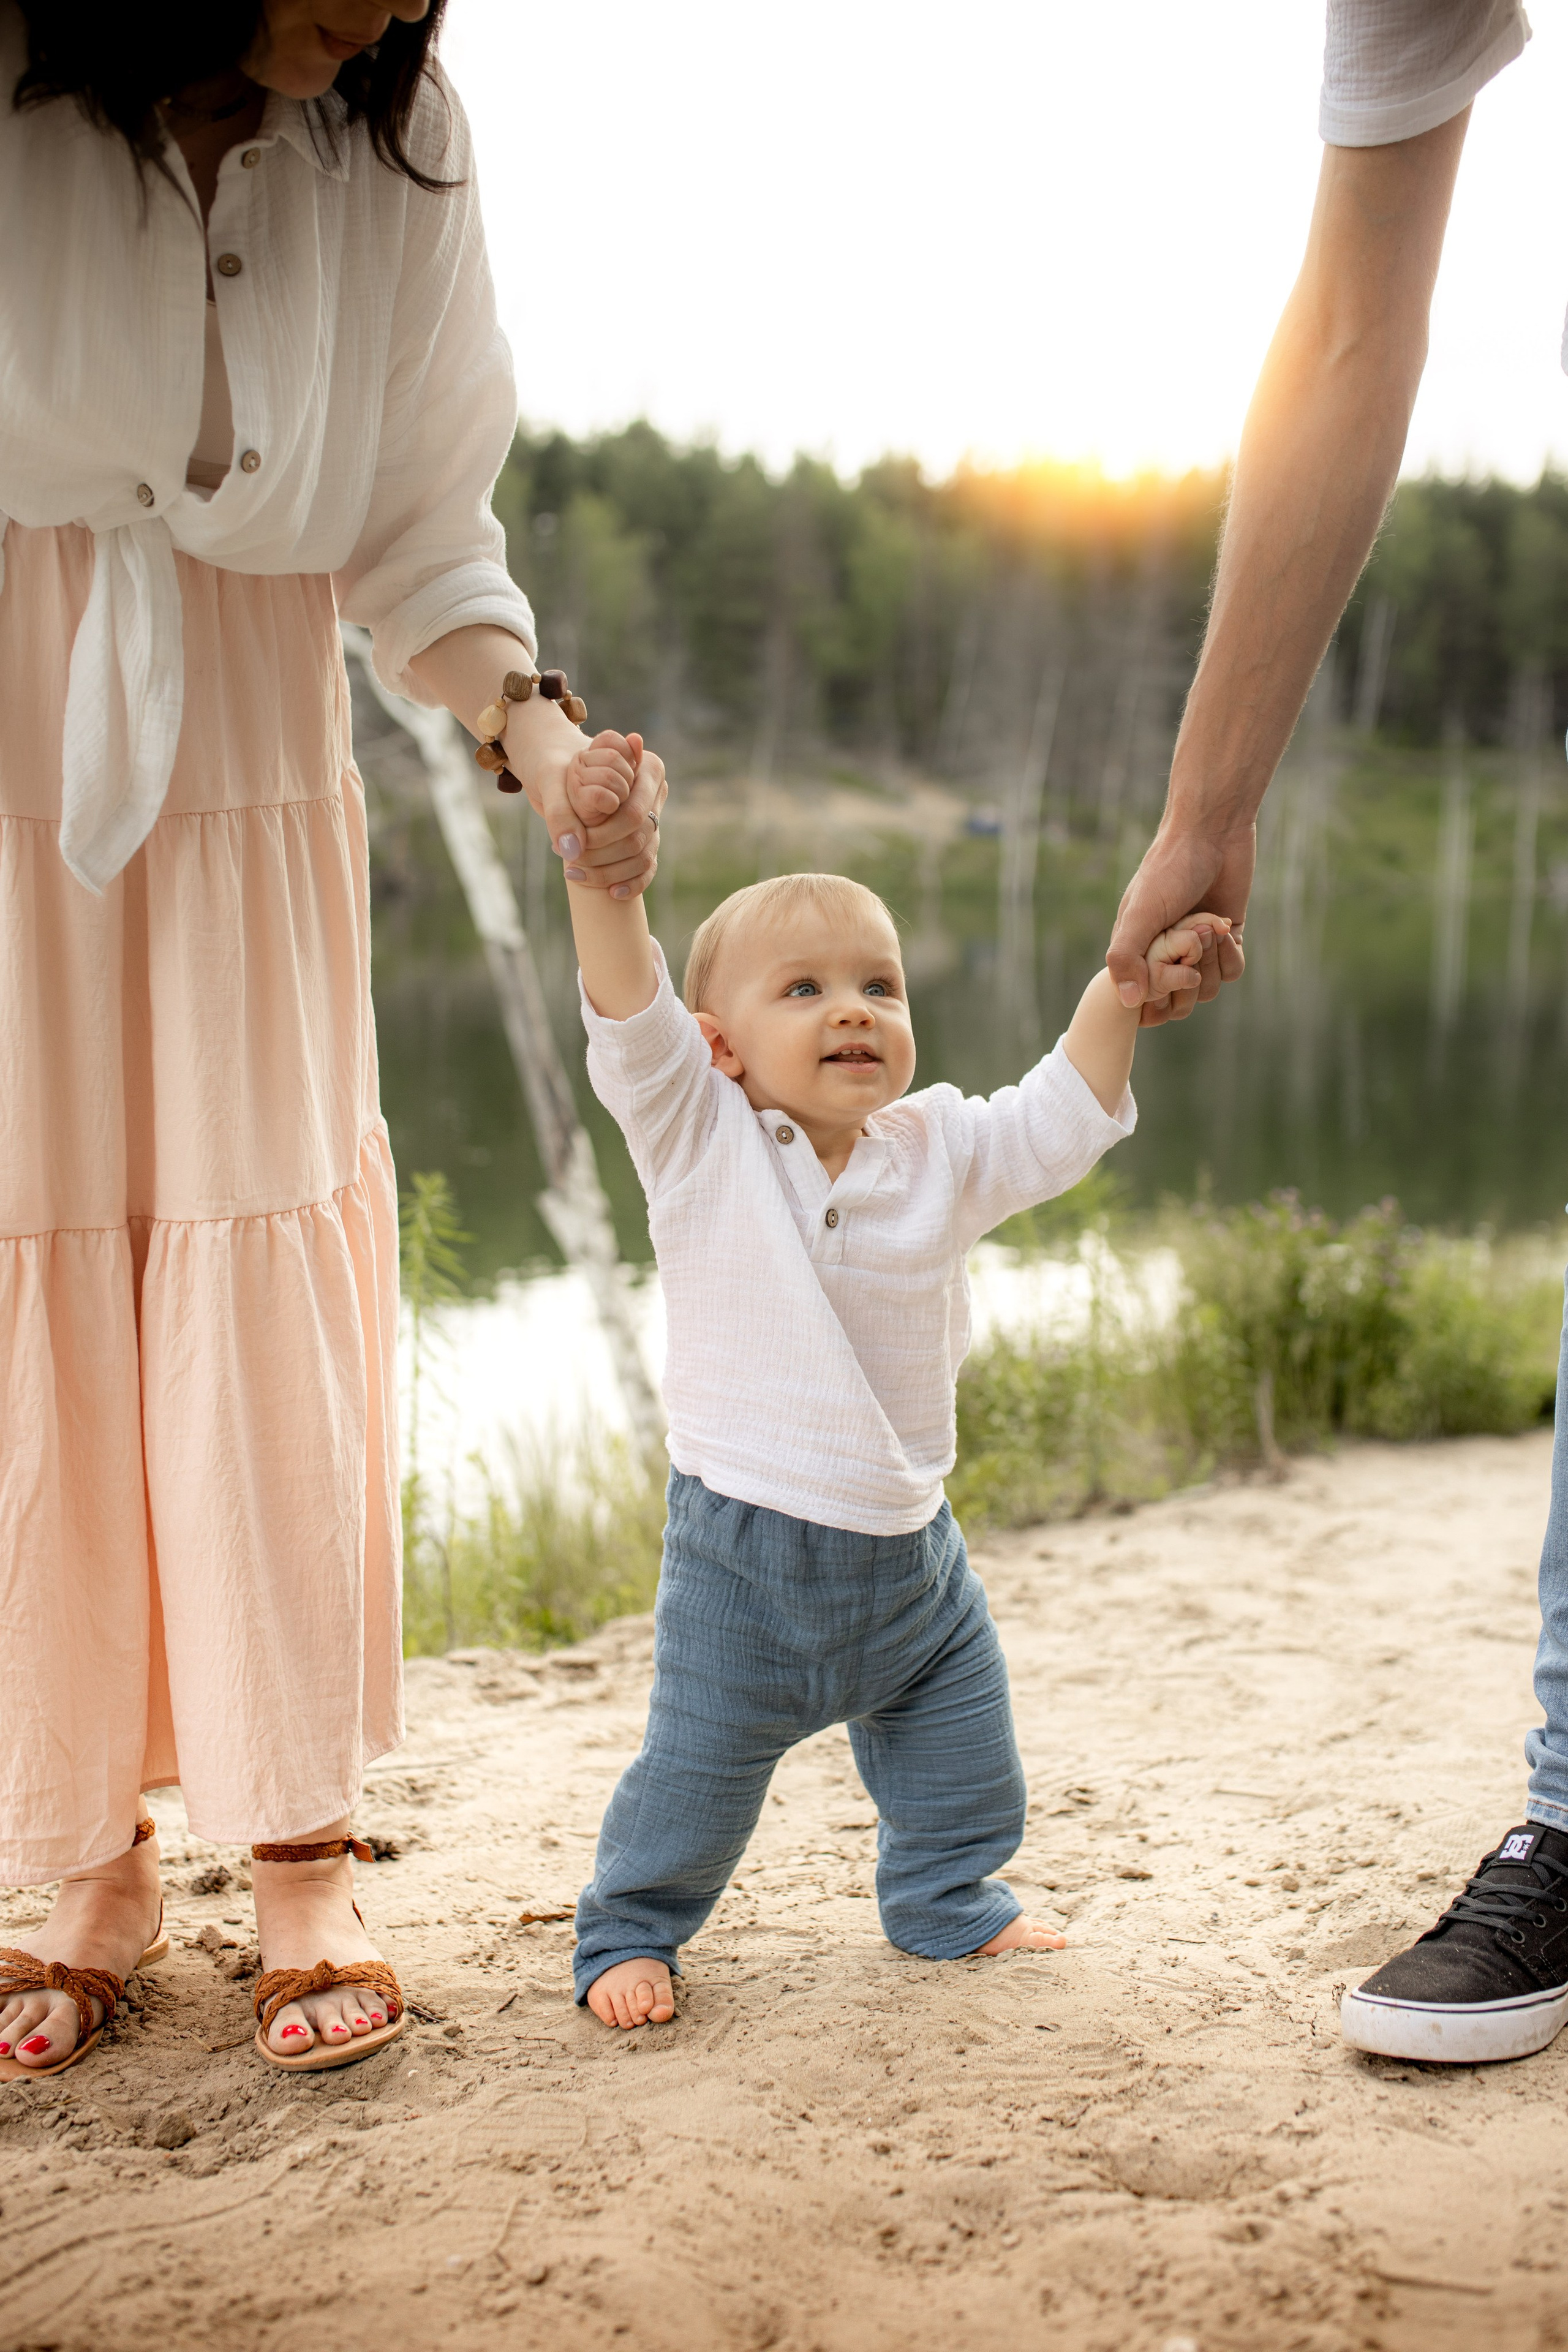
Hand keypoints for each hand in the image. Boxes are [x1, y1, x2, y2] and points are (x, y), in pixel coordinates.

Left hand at [560, 732, 666, 900]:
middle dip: (602, 855)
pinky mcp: (649, 840)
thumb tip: (570, 849)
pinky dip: (632, 884)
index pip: (632, 814)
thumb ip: (561, 811)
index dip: (604, 834)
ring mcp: (655, 818)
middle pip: (637, 837)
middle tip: (569, 862)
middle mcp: (656, 792)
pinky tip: (612, 893)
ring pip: (643, 856)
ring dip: (609, 872)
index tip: (576, 841)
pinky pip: (648, 868)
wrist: (565, 775)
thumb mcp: (555, 782)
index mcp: (647, 768)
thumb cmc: (562, 772)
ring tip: (574, 874)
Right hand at [1106, 821, 1253, 1026]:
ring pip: (1207, 990)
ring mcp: (1199, 948)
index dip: (1160, 990)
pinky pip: (1231, 972)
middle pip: (1180, 999)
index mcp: (1138, 949)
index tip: (1169, 964)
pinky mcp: (1226, 938)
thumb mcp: (1140, 914)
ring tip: (1210, 926)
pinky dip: (1231, 956)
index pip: (1147, 997)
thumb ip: (1126, 957)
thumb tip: (1129, 1002)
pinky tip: (1226, 928)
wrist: (1211, 833)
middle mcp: (1167, 953)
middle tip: (1193, 936)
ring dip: (1213, 962)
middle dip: (1190, 972)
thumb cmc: (1169, 869)